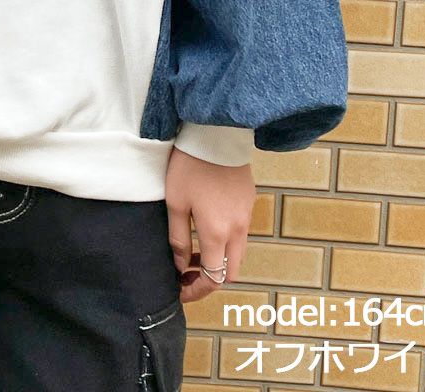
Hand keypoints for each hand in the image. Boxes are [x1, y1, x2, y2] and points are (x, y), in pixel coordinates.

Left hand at [165, 146, 255, 302]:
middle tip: (187, 273)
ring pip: (238, 253)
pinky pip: (241, 232)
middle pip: (231, 272)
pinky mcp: (249, 202)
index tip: (180, 289)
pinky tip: (206, 227)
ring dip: (218, 260)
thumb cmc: (190, 166)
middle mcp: (237, 229)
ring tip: (193, 251)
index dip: (196, 290)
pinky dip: (226, 241)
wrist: (216, 134)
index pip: (213, 278)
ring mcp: (246, 216)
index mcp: (217, 233)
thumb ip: (178, 238)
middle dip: (210, 279)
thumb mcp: (175, 202)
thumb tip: (180, 264)